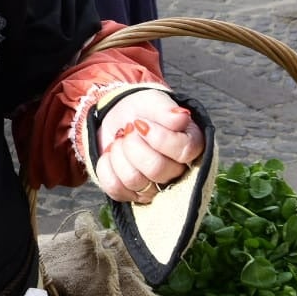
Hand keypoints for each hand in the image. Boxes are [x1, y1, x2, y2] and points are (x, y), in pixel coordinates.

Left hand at [92, 91, 204, 205]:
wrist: (119, 116)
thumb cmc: (143, 110)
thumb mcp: (154, 102)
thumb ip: (167, 110)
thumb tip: (182, 117)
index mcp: (190, 145)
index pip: (184, 151)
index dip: (159, 138)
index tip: (140, 122)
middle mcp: (177, 171)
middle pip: (157, 169)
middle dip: (133, 145)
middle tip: (128, 129)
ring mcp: (154, 186)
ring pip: (134, 180)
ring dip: (119, 155)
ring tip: (120, 140)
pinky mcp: (130, 193)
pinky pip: (115, 189)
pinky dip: (106, 168)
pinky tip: (110, 154)